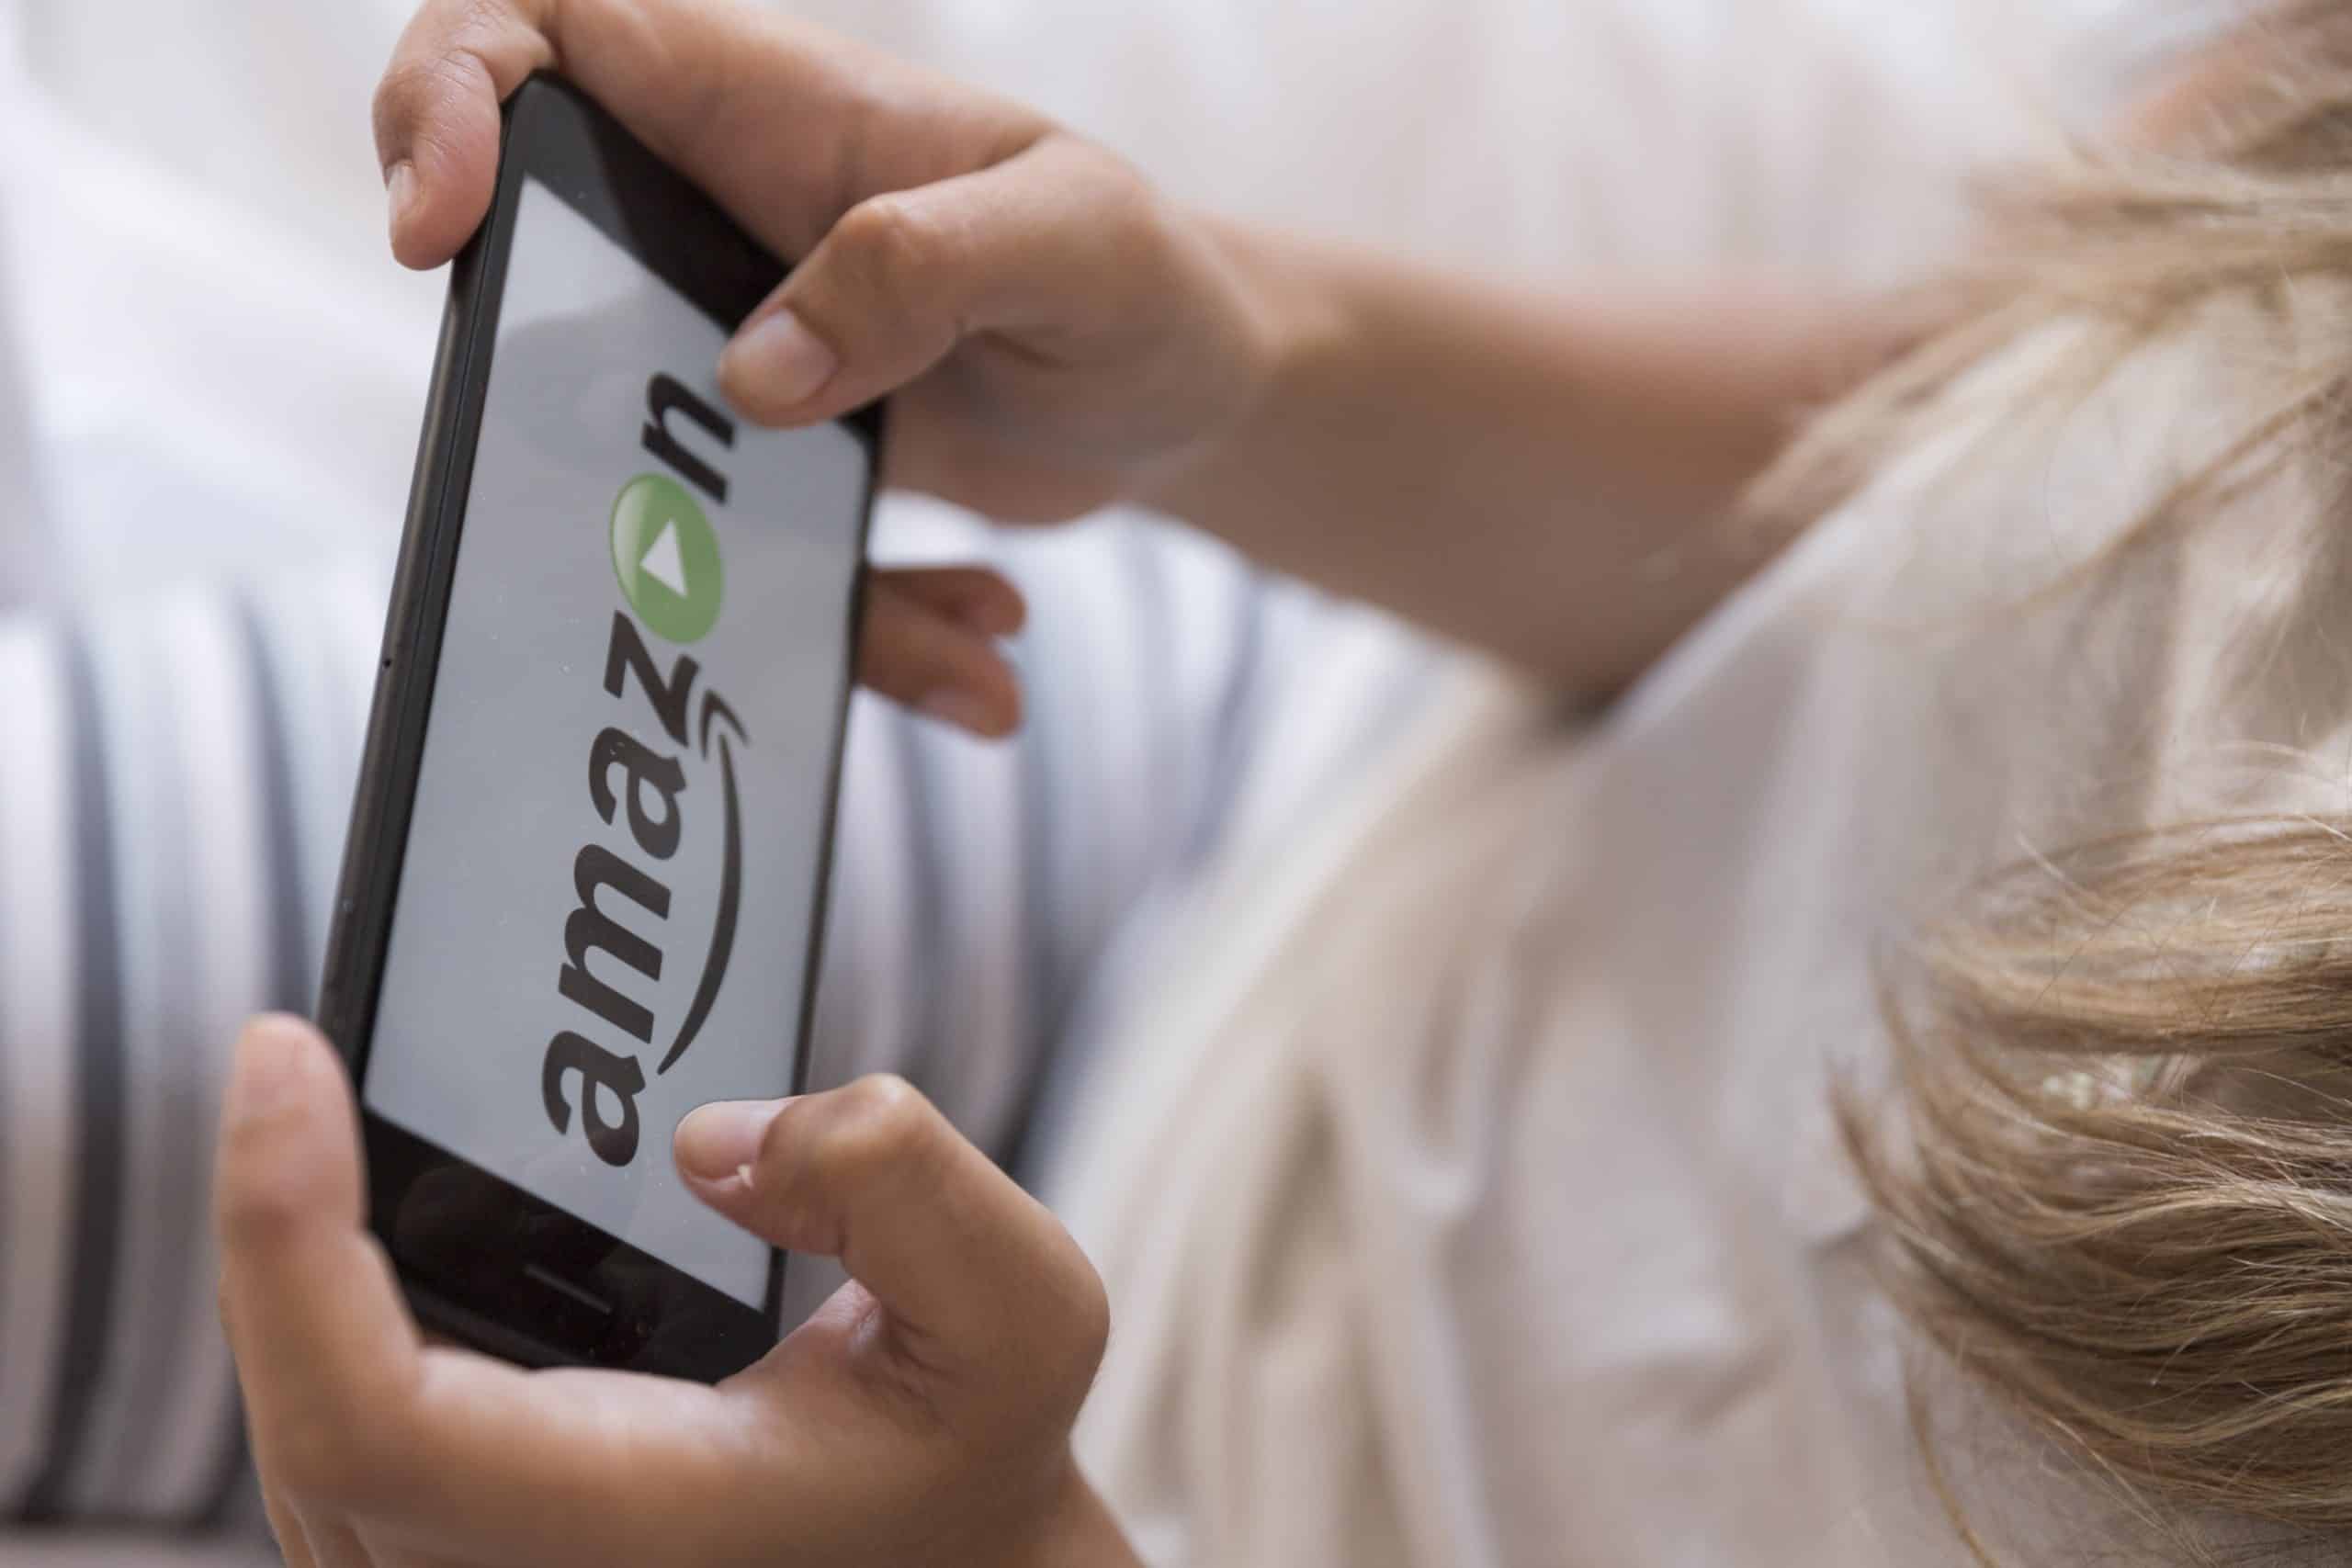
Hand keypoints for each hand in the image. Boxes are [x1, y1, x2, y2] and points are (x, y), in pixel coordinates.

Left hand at [215, 1015, 1135, 1567]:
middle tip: (298, 1057)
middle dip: (278, 1216)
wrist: (950, 1560)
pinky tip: (359, 1222)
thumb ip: (897, 1179)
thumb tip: (707, 1141)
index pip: (367, 1416)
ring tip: (316, 1117)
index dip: (284, 1235)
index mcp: (627, 1521)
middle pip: (296, 1397)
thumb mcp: (1021, 1309)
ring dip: (287, 1264)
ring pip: (296, 1418)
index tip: (284, 1055)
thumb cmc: (968, 1449)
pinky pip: (333, 1428)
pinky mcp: (454, 1550)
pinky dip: (320, 1312)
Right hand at [376, 0, 1281, 728]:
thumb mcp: (1077, 248)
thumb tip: (755, 374)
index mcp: (772, 111)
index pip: (543, 26)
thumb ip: (922, 267)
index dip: (444, 91)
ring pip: (640, 463)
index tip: (442, 224)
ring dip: (745, 581)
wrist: (1198, 396)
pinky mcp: (779, 467)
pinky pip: (747, 558)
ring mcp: (742, 354)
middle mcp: (724, 225)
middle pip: (533, 264)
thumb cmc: (1153, 283)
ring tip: (955, 637)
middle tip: (612, 496)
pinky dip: (859, 632)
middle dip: (535, 395)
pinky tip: (985, 654)